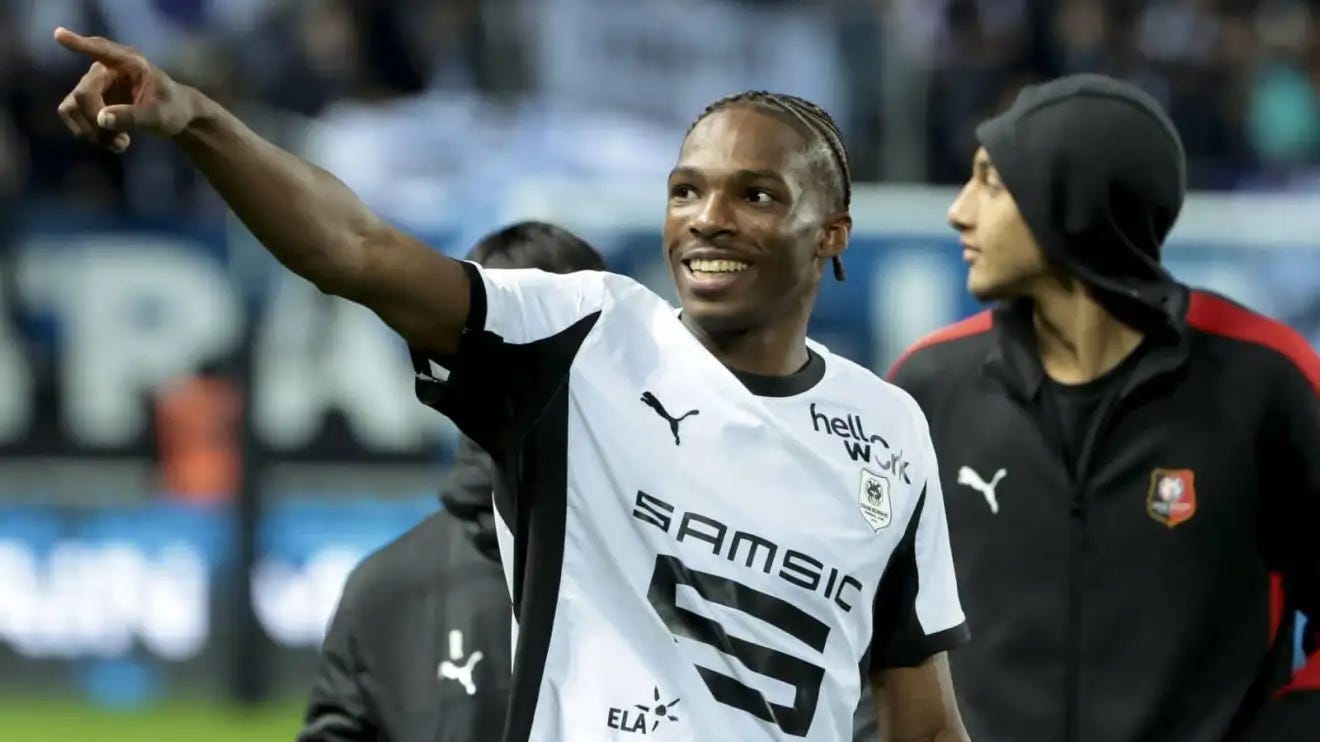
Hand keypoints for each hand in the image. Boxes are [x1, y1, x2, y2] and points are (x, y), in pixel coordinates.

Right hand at [53, 27, 195, 152]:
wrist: (174, 115)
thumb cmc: (171, 107)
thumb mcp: (160, 115)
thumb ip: (133, 116)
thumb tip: (102, 119)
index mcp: (128, 62)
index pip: (101, 49)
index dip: (79, 44)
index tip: (59, 34)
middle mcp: (105, 69)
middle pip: (83, 95)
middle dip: (97, 123)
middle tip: (123, 143)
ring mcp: (93, 85)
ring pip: (72, 108)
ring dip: (91, 133)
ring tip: (120, 144)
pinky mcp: (87, 101)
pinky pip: (72, 116)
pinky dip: (87, 134)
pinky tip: (111, 142)